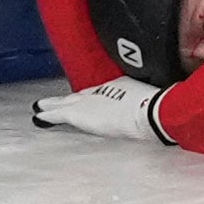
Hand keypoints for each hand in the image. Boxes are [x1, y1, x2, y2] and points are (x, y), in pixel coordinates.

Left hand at [31, 77, 171, 141]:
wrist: (149, 112)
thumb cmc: (158, 106)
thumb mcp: (154, 98)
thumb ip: (152, 100)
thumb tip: (165, 106)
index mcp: (118, 86)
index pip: (97, 91)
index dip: (86, 95)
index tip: (80, 96)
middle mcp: (100, 91)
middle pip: (79, 95)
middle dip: (66, 98)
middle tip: (51, 100)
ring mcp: (89, 102)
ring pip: (66, 103)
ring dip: (54, 105)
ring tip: (40, 106)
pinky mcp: (80, 114)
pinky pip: (60, 115)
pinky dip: (49, 115)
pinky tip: (38, 117)